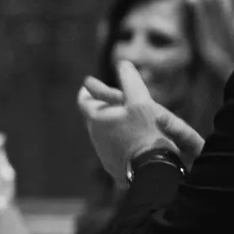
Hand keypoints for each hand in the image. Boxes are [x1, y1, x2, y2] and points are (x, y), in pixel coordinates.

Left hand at [78, 62, 189, 181]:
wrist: (150, 169)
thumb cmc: (146, 132)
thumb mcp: (141, 102)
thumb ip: (130, 82)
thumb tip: (123, 63)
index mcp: (96, 117)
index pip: (83, 100)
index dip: (87, 91)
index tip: (88, 84)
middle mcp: (94, 135)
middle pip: (93, 116)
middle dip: (100, 105)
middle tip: (109, 98)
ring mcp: (102, 151)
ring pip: (102, 132)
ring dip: (110, 123)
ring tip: (123, 118)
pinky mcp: (111, 164)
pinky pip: (112, 146)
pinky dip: (118, 138)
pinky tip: (131, 139)